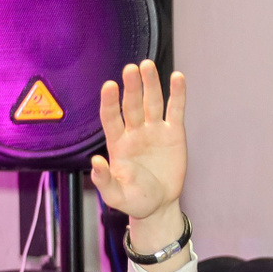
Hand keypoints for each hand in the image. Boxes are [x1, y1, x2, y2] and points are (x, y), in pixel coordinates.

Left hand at [90, 60, 187, 250]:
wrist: (159, 205)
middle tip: (130, 69)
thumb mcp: (116, 196)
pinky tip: (177, 77)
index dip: (109, 103)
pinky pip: (175, 110)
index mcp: (118, 144)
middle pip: (132, 105)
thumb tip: (95, 162)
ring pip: (152, 102)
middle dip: (131, 87)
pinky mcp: (173, 133)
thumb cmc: (134, 200)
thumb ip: (104, 180)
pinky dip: (177, 94)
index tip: (109, 86)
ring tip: (148, 66)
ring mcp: (154, 130)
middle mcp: (134, 132)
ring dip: (150, 84)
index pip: (111, 118)